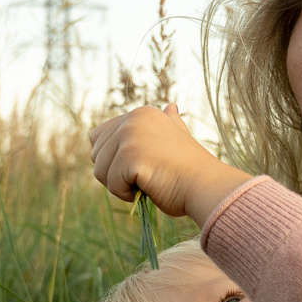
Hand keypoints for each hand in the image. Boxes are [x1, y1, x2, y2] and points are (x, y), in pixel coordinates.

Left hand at [88, 105, 247, 221]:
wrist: (205, 186)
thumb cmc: (191, 170)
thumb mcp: (178, 138)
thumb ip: (169, 123)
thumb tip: (171, 107)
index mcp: (140, 114)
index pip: (98, 137)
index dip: (111, 159)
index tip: (138, 166)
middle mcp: (133, 119)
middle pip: (96, 155)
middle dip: (114, 174)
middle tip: (144, 177)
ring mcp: (131, 136)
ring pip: (100, 171)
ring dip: (119, 186)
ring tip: (147, 182)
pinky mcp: (130, 155)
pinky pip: (111, 183)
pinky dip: (125, 194)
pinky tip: (147, 189)